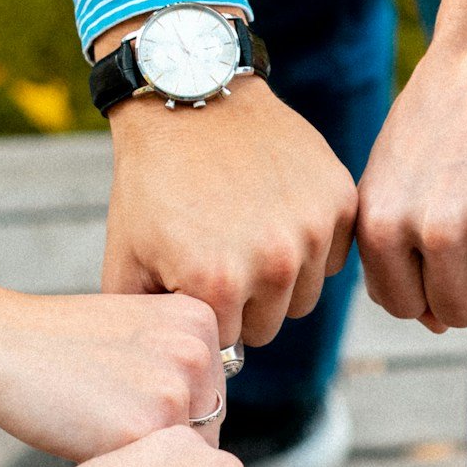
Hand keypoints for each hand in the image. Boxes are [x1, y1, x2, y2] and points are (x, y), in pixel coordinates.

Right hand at [0, 283, 223, 459]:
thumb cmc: (56, 344)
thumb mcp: (137, 332)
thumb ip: (178, 366)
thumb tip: (206, 424)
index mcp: (201, 320)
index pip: (212, 395)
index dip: (171, 416)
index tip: (127, 406)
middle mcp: (199, 351)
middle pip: (206, 429)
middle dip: (163, 441)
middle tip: (108, 421)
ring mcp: (176, 389)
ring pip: (183, 457)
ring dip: (146, 459)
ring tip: (96, 427)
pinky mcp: (145, 427)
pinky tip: (86, 439)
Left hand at [103, 69, 355, 346]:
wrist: (191, 95)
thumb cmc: (151, 182)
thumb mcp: (126, 258)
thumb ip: (147, 324)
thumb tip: (181, 371)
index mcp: (218, 285)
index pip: (228, 344)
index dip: (205, 313)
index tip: (190, 274)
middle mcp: (274, 263)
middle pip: (270, 325)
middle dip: (245, 302)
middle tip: (219, 251)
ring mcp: (312, 229)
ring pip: (305, 294)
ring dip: (279, 276)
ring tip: (245, 229)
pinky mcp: (340, 200)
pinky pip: (332, 255)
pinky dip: (308, 242)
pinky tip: (273, 208)